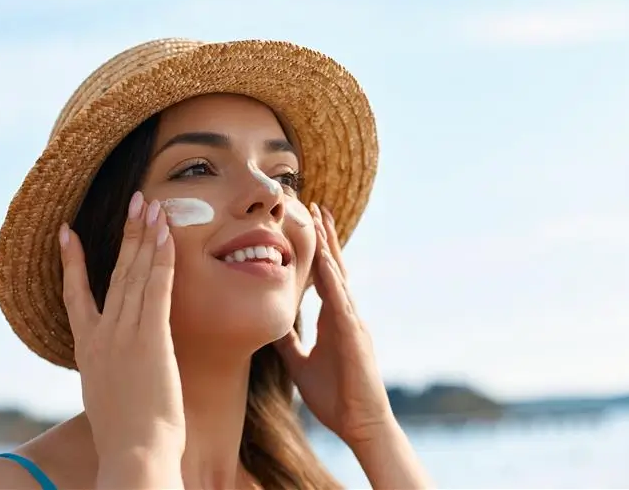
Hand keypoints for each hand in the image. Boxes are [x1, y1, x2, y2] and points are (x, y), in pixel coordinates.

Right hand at [59, 191, 184, 460]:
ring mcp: (124, 334)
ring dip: (145, 236)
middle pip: (113, 273)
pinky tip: (167, 234)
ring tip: (151, 205)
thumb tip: (116, 369)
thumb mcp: (107, 397)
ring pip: (134, 273)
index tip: (67, 233)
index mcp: (87, 349)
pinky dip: (161, 258)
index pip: (76, 295)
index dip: (73, 261)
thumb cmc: (126, 435)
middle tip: (134, 201)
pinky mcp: (150, 338)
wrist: (133, 454)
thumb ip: (109, 371)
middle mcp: (101, 335)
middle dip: (125, 234)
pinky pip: (156, 288)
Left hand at [275, 204, 391, 446]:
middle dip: (325, 236)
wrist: (359, 423)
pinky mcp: (354, 336)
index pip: (324, 276)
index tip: (308, 223)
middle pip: (335, 266)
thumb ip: (288, 341)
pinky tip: (326, 260)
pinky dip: (333, 280)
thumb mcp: (300, 363)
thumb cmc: (335, 396)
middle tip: (316, 205)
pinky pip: (341, 302)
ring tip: (321, 218)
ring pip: (339, 276)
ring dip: (330, 246)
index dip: (317, 250)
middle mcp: (345, 313)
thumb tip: (270, 324)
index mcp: (333, 319)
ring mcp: (352, 322)